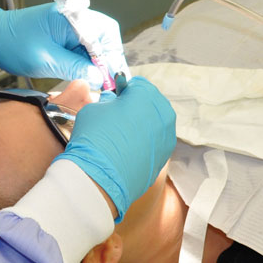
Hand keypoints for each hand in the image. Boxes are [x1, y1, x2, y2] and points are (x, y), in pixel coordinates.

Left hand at [0, 1, 122, 87]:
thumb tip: (99, 77)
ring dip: (97, 64)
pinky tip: (87, 78)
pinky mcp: (62, 36)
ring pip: (94, 45)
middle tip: (109, 85)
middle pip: (104, 38)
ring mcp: (69, 27)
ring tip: (99, 86)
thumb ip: (75, 67)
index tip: (113, 78)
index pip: (105, 33)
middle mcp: (74, 19)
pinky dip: (86, 63)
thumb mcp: (46, 60)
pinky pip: (81, 49)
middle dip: (108, 61)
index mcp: (72, 17)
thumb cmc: (14, 44)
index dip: (113, 56)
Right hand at [57, 77, 175, 219]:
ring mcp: (167, 138)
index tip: (113, 100)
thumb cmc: (95, 137)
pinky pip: (153, 143)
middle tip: (116, 118)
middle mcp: (164, 114)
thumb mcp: (95, 108)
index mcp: (148, 95)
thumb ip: (109, 101)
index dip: (123, 91)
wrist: (100, 178)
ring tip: (120, 137)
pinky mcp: (164, 158)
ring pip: (154, 124)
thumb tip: (114, 104)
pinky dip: (143, 144)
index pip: (137, 84)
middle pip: (150, 103)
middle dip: (135, 107)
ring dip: (141, 126)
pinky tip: (125, 152)